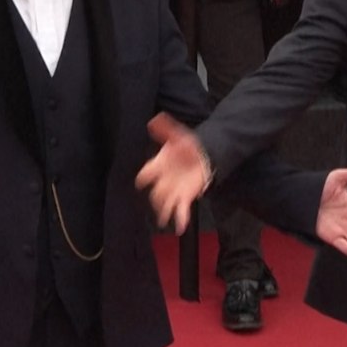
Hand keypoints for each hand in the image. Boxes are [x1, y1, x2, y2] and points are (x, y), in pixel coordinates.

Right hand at [134, 113, 210, 234]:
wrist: (204, 154)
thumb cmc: (188, 145)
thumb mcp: (178, 135)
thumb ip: (167, 129)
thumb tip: (155, 119)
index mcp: (160, 164)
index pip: (148, 172)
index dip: (145, 176)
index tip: (142, 180)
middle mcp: (164, 179)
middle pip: (156, 191)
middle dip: (158, 196)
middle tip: (159, 198)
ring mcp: (174, 189)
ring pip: (165, 203)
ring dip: (165, 211)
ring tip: (163, 219)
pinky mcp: (185, 196)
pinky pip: (181, 210)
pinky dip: (180, 219)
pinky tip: (180, 228)